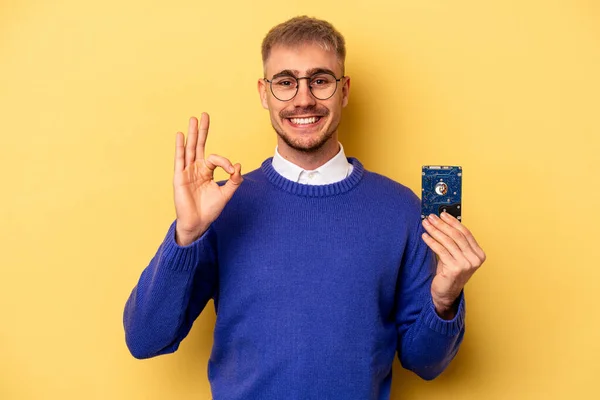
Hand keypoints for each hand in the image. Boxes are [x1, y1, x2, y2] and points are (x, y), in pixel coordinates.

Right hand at [173, 113, 242, 245]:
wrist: (198, 223)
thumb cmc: (210, 210)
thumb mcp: (226, 194)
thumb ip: (234, 180)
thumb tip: (238, 165)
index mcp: (206, 171)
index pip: (216, 158)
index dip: (225, 162)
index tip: (231, 170)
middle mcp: (196, 169)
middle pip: (199, 145)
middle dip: (202, 130)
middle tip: (204, 114)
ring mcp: (187, 172)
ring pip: (190, 149)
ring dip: (192, 134)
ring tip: (193, 119)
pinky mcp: (179, 177)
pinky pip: (180, 159)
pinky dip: (181, 147)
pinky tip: (181, 135)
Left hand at [421, 212, 485, 318]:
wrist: (445, 293)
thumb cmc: (449, 272)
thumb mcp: (455, 255)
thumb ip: (453, 241)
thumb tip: (443, 221)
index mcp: (478, 254)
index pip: (465, 233)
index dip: (453, 222)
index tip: (443, 214)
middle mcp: (475, 259)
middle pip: (456, 235)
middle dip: (442, 224)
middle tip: (431, 217)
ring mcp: (466, 265)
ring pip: (448, 241)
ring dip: (435, 230)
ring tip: (426, 224)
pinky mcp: (455, 269)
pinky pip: (441, 250)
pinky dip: (431, 241)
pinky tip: (424, 236)